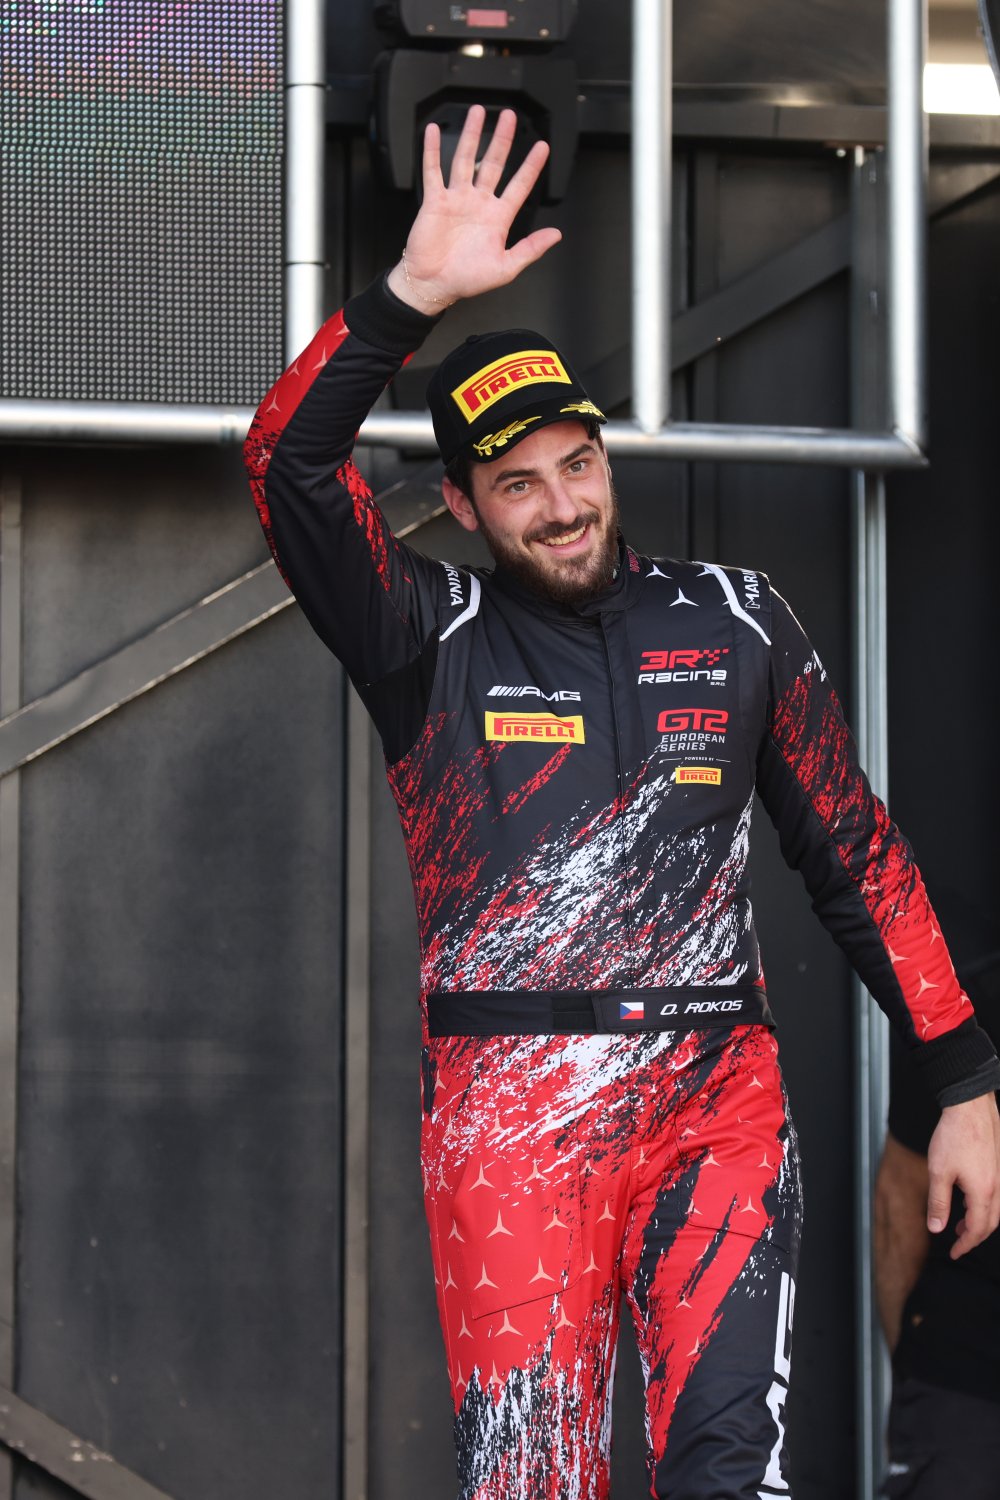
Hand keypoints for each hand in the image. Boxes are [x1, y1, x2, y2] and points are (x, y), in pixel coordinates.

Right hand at [386, 105, 561, 314]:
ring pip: (466, 159)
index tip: (542, 147)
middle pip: (494, 163)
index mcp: (498, 218)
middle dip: (502, 139)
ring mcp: (457, 199)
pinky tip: (434, 132)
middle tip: (510, 117)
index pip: (519, 185)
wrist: (434, 285)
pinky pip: (433, 171)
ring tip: (478, 112)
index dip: (531, 166)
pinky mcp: (435, 201)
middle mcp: (479, 204)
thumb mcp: (506, 268)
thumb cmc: (466, 279)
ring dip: (472, 135)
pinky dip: (432, 151)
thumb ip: (531, 249)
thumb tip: (555, 235)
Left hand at [926, 1091, 999, 1256]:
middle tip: (957, 1242)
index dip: (964, 1245)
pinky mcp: (999, 1165)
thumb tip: (937, 1229)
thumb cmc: (953, 1135)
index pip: (977, 1230)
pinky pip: (996, 1195)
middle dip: (973, 1237)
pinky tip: (967, 1199)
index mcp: (984, 1192)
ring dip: (979, 1221)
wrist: (970, 1105)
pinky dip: (983, 1205)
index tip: (953, 1253)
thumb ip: (938, 1203)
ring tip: (959, 1223)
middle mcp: (998, 1187)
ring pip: (995, 1210)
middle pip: (990, 1223)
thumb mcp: (938, 1171)